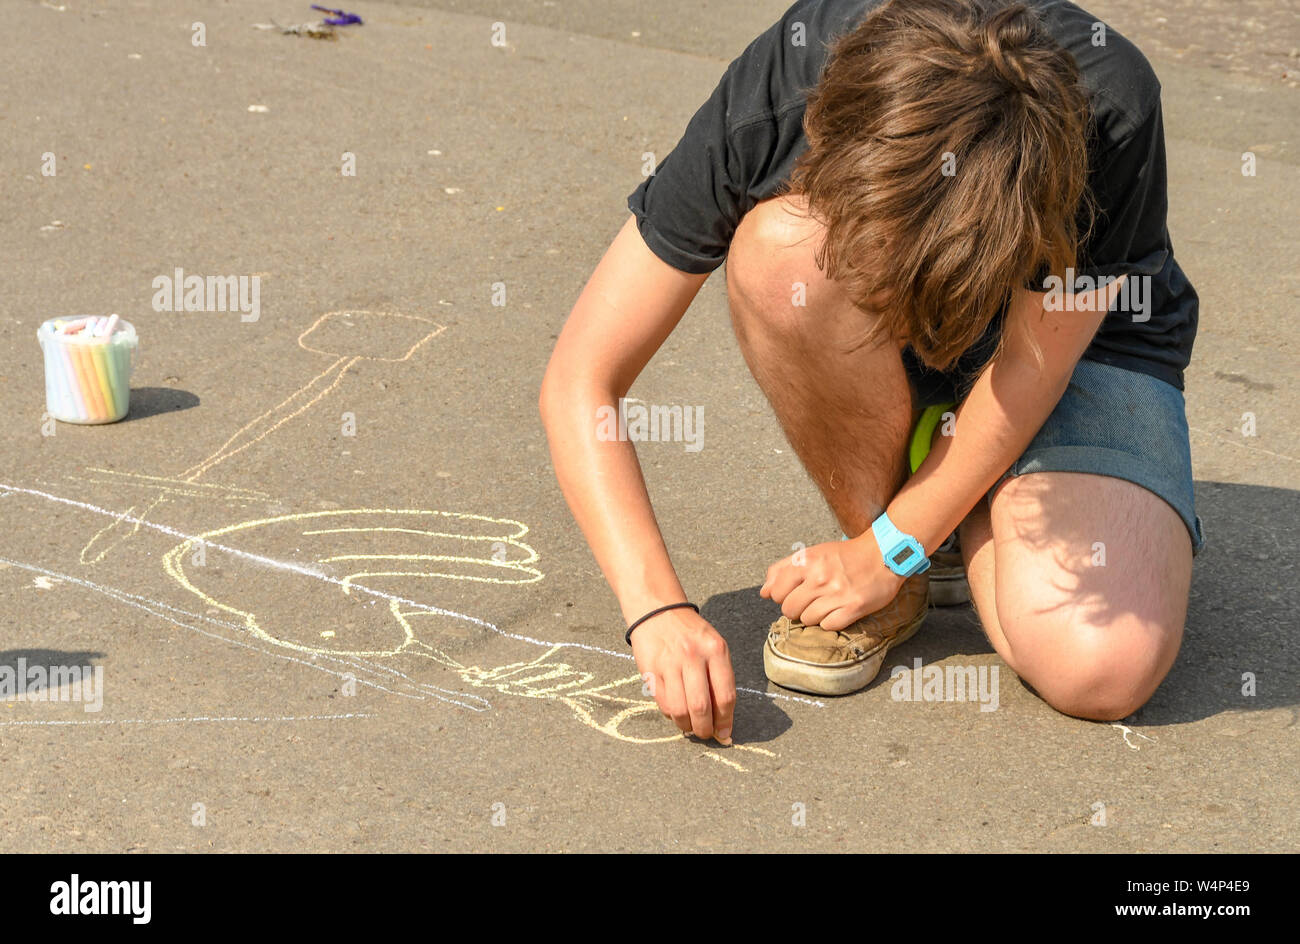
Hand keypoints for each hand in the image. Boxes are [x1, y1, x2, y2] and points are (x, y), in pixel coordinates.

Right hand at [629, 607, 734, 743]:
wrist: (659, 611)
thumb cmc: (692, 634)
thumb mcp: (714, 647)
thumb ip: (720, 680)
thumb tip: (723, 720)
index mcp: (716, 650)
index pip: (725, 695)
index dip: (725, 721)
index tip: (724, 733)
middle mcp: (693, 656)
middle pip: (701, 707)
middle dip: (705, 729)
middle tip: (706, 734)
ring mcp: (670, 663)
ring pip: (679, 709)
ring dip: (686, 726)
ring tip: (690, 726)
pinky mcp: (651, 670)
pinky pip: (662, 703)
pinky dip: (671, 715)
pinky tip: (676, 712)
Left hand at [760, 536, 903, 630]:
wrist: (883, 555)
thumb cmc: (845, 555)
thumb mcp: (812, 553)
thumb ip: (783, 569)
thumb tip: (764, 592)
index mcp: (807, 561)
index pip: (776, 591)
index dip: (782, 596)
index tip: (794, 593)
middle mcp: (820, 577)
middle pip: (789, 609)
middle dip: (796, 608)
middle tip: (810, 600)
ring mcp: (837, 593)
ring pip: (807, 619)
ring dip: (814, 615)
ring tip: (827, 603)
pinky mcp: (853, 607)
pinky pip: (827, 626)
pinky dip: (830, 622)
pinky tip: (838, 610)